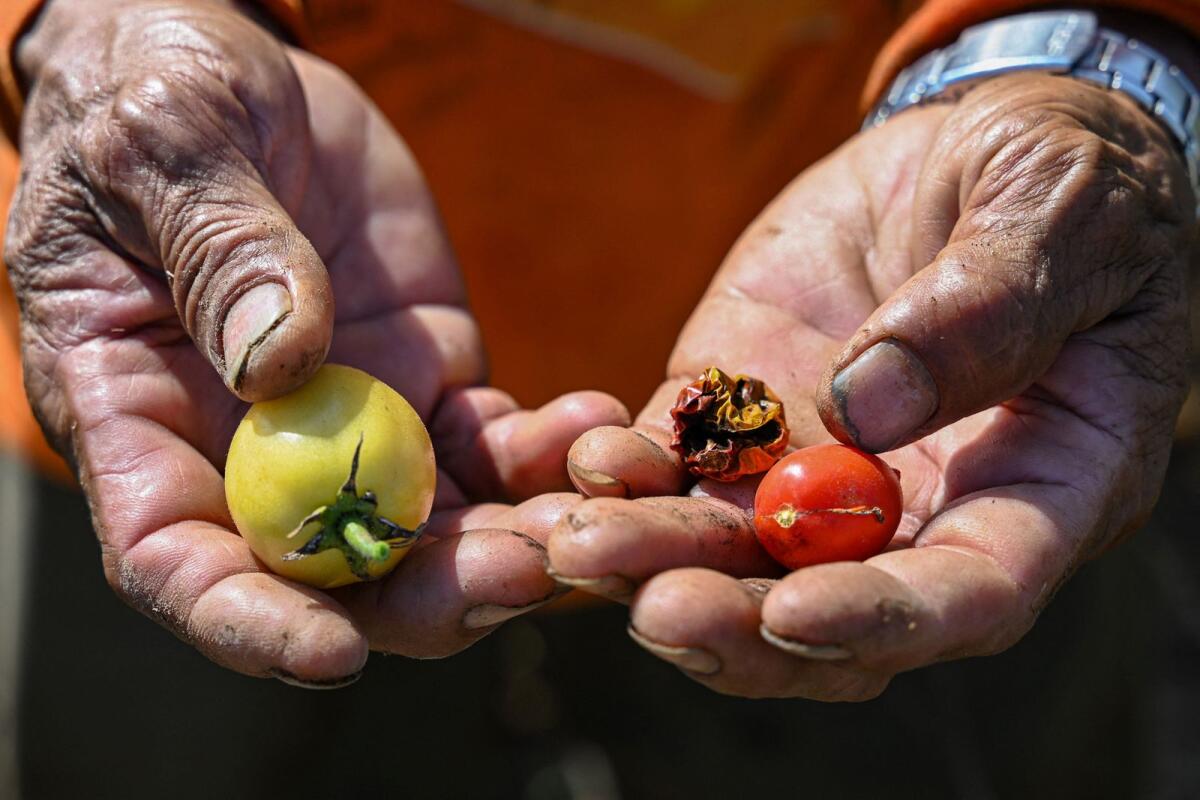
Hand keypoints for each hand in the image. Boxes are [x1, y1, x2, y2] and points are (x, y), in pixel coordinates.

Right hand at [5, 0, 626, 683]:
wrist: (245, 80)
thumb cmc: (159, 101)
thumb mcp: (165, 149)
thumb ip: (219, 251)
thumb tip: (281, 363)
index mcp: (143, 420)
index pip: (181, 562)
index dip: (251, 620)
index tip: (333, 652)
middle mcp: (254, 452)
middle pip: (339, 572)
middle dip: (435, 592)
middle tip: (528, 572)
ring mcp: (354, 425)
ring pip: (438, 528)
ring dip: (521, 537)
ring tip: (600, 508)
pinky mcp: (432, 384)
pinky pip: (499, 447)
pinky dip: (553, 451)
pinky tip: (601, 423)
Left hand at [550, 73, 1193, 698]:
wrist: (970, 148)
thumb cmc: (1061, 178)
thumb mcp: (1061, 214)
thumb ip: (989, 306)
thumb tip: (866, 404)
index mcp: (1040, 486)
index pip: (970, 592)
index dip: (884, 619)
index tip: (795, 614)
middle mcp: (921, 506)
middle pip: (828, 605)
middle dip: (739, 622)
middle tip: (655, 611)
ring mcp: (820, 466)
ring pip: (733, 551)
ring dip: (655, 562)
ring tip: (578, 547)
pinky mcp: (744, 413)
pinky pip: (678, 462)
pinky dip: (629, 475)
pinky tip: (583, 465)